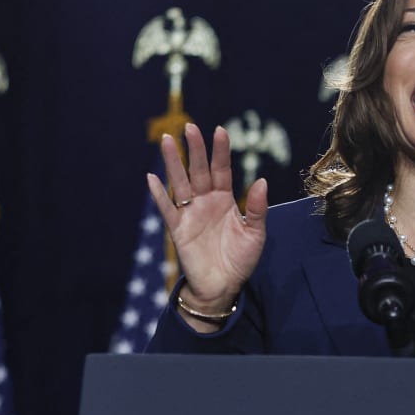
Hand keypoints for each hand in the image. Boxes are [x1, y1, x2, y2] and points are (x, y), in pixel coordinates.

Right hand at [145, 122, 268, 312]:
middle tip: (190, 127)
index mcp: (225, 200)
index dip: (220, 151)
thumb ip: (258, 209)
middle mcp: (205, 202)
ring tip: (168, 140)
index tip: (220, 130)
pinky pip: (167, 209)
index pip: (222, 170)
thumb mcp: (255, 234)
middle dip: (195, 149)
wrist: (223, 287)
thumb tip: (262, 181)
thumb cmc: (240, 260)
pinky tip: (152, 178)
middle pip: (199, 170)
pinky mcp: (178, 229)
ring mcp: (190, 213)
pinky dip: (159, 194)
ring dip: (173, 162)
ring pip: (180, 183)